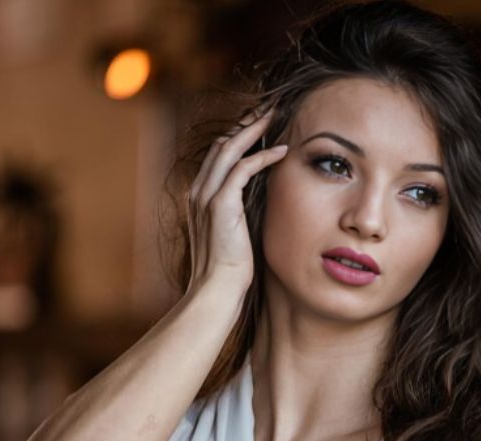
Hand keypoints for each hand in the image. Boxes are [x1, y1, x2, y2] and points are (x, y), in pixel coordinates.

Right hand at [185, 108, 288, 290]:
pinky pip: (242, 170)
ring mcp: (206, 197)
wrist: (216, 290)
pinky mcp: (220, 205)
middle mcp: (198, 192)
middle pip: (222, 144)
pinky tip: (282, 151)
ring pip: (229, 150)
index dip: (239, 137)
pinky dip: (262, 157)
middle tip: (270, 110)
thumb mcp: (235, 234)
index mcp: (200, 197)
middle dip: (246, 125)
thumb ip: (240, 214)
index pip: (218, 156)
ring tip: (276, 117)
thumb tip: (260, 203)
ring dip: (254, 131)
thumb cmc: (229, 270)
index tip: (261, 126)